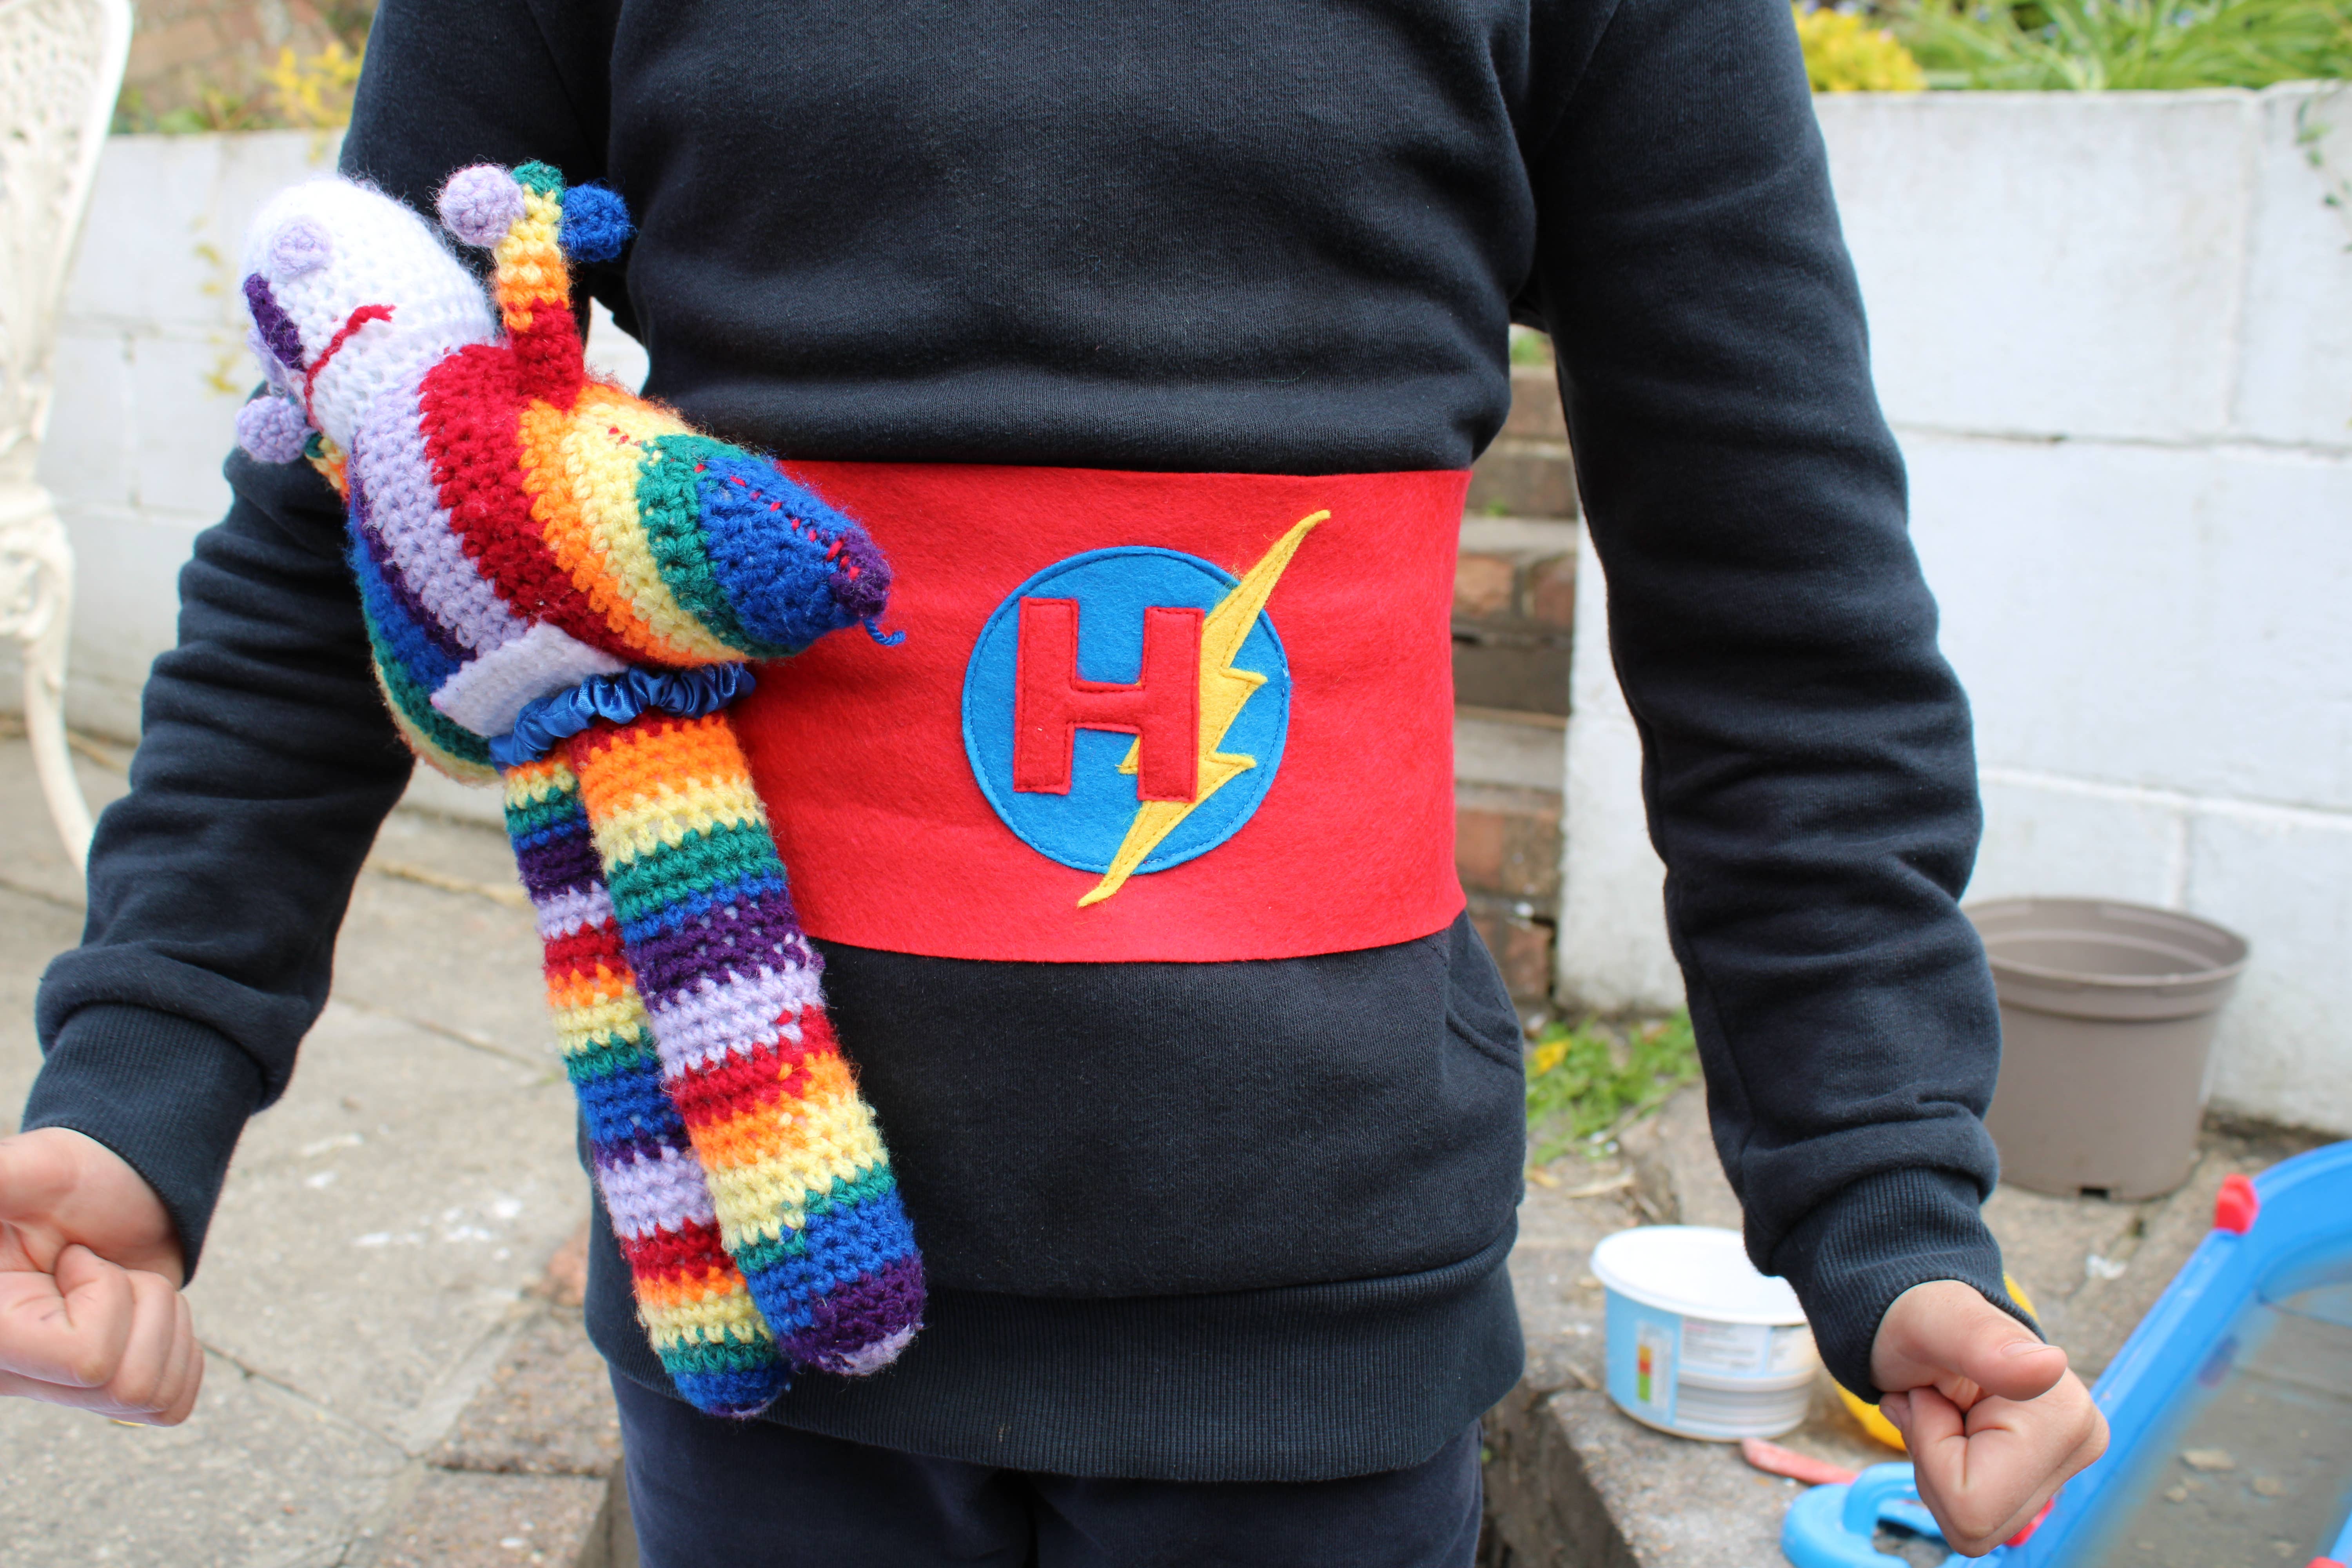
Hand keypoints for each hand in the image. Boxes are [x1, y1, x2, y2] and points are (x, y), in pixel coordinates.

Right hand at [0, 1128, 202, 1423]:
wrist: (109, 1187)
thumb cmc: (61, 1177)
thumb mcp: (19, 1172)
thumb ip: (1, 1178)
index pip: (90, 1360)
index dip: (104, 1297)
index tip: (75, 1257)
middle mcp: (11, 1375)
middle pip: (126, 1383)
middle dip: (137, 1303)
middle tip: (97, 1270)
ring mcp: (59, 1393)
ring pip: (153, 1394)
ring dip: (159, 1319)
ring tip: (116, 1285)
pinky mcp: (108, 1396)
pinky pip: (171, 1406)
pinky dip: (177, 1350)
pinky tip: (140, 1316)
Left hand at [1871, 1280, 2106, 1555]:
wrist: (1922, 1317)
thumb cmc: (1921, 1316)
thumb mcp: (1934, 1320)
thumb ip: (1984, 1342)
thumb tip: (2048, 1366)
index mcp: (2066, 1419)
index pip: (1971, 1505)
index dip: (1931, 1451)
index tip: (1930, 1396)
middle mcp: (2079, 1449)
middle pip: (1974, 1522)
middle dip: (1932, 1461)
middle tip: (1932, 1401)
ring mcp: (2060, 1468)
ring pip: (1971, 1522)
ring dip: (1934, 1463)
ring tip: (1942, 1407)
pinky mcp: (2037, 1477)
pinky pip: (1971, 1513)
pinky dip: (1942, 1470)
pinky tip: (1949, 1424)